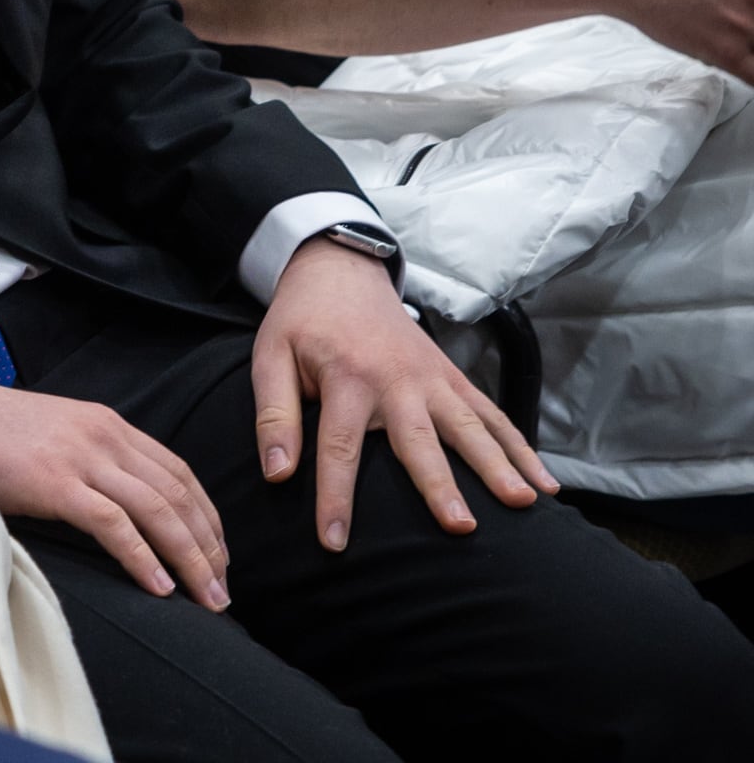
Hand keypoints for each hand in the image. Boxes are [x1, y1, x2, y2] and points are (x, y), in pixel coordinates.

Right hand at [0, 358, 230, 608]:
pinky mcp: (53, 481)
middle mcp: (103, 435)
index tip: (219, 555)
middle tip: (222, 590)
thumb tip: (118, 511)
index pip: (179, 471)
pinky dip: (143, 558)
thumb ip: (89, 462)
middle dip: (210, 546)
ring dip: (191, 559)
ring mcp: (79, 456)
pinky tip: (159, 587)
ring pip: (158, 511)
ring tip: (206, 597)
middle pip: (179, 494)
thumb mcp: (52, 437)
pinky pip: (114, 524)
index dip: (207, 517)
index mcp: (106, 424)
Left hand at [252, 237, 554, 550]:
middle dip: (439, 485)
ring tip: (524, 503)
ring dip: (498, 466)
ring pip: (470, 427)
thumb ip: (274, 414)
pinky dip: (522, 448)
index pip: (338, 446)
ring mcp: (434, 379)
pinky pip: (493, 416)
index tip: (335, 543)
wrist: (341, 273)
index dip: (335, 497)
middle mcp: (397, 380)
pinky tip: (547, 485)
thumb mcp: (270, 356)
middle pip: (419, 440)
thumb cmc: (302, 322)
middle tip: (460, 527)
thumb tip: (278, 475)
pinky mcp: (455, 378)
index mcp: (347, 377)